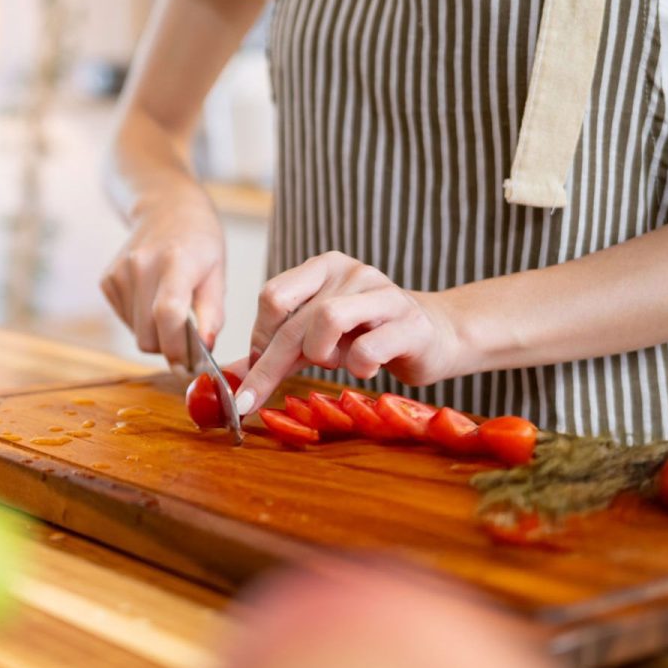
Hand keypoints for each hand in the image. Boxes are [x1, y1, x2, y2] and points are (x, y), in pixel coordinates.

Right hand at [100, 199, 225, 367]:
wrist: (165, 206)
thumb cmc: (199, 241)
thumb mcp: (217, 272)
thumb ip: (213, 314)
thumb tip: (206, 348)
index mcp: (174, 261)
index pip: (168, 314)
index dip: (177, 348)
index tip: (189, 366)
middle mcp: (141, 265)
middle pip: (148, 334)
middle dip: (168, 347)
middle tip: (187, 340)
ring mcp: (119, 273)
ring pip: (136, 333)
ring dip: (155, 333)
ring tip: (171, 308)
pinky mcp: (107, 280)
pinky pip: (125, 320)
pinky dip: (141, 320)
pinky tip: (153, 298)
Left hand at [233, 252, 463, 413]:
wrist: (436, 335)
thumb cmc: (369, 334)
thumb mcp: (318, 337)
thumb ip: (277, 350)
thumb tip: (231, 376)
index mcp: (323, 268)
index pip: (273, 296)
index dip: (258, 336)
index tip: (258, 365)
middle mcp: (352, 273)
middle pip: (295, 319)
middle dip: (269, 366)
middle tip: (251, 399)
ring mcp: (383, 294)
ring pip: (327, 321)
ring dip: (321, 354)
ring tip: (337, 362)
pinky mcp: (410, 323)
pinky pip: (366, 349)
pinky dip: (357, 367)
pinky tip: (367, 367)